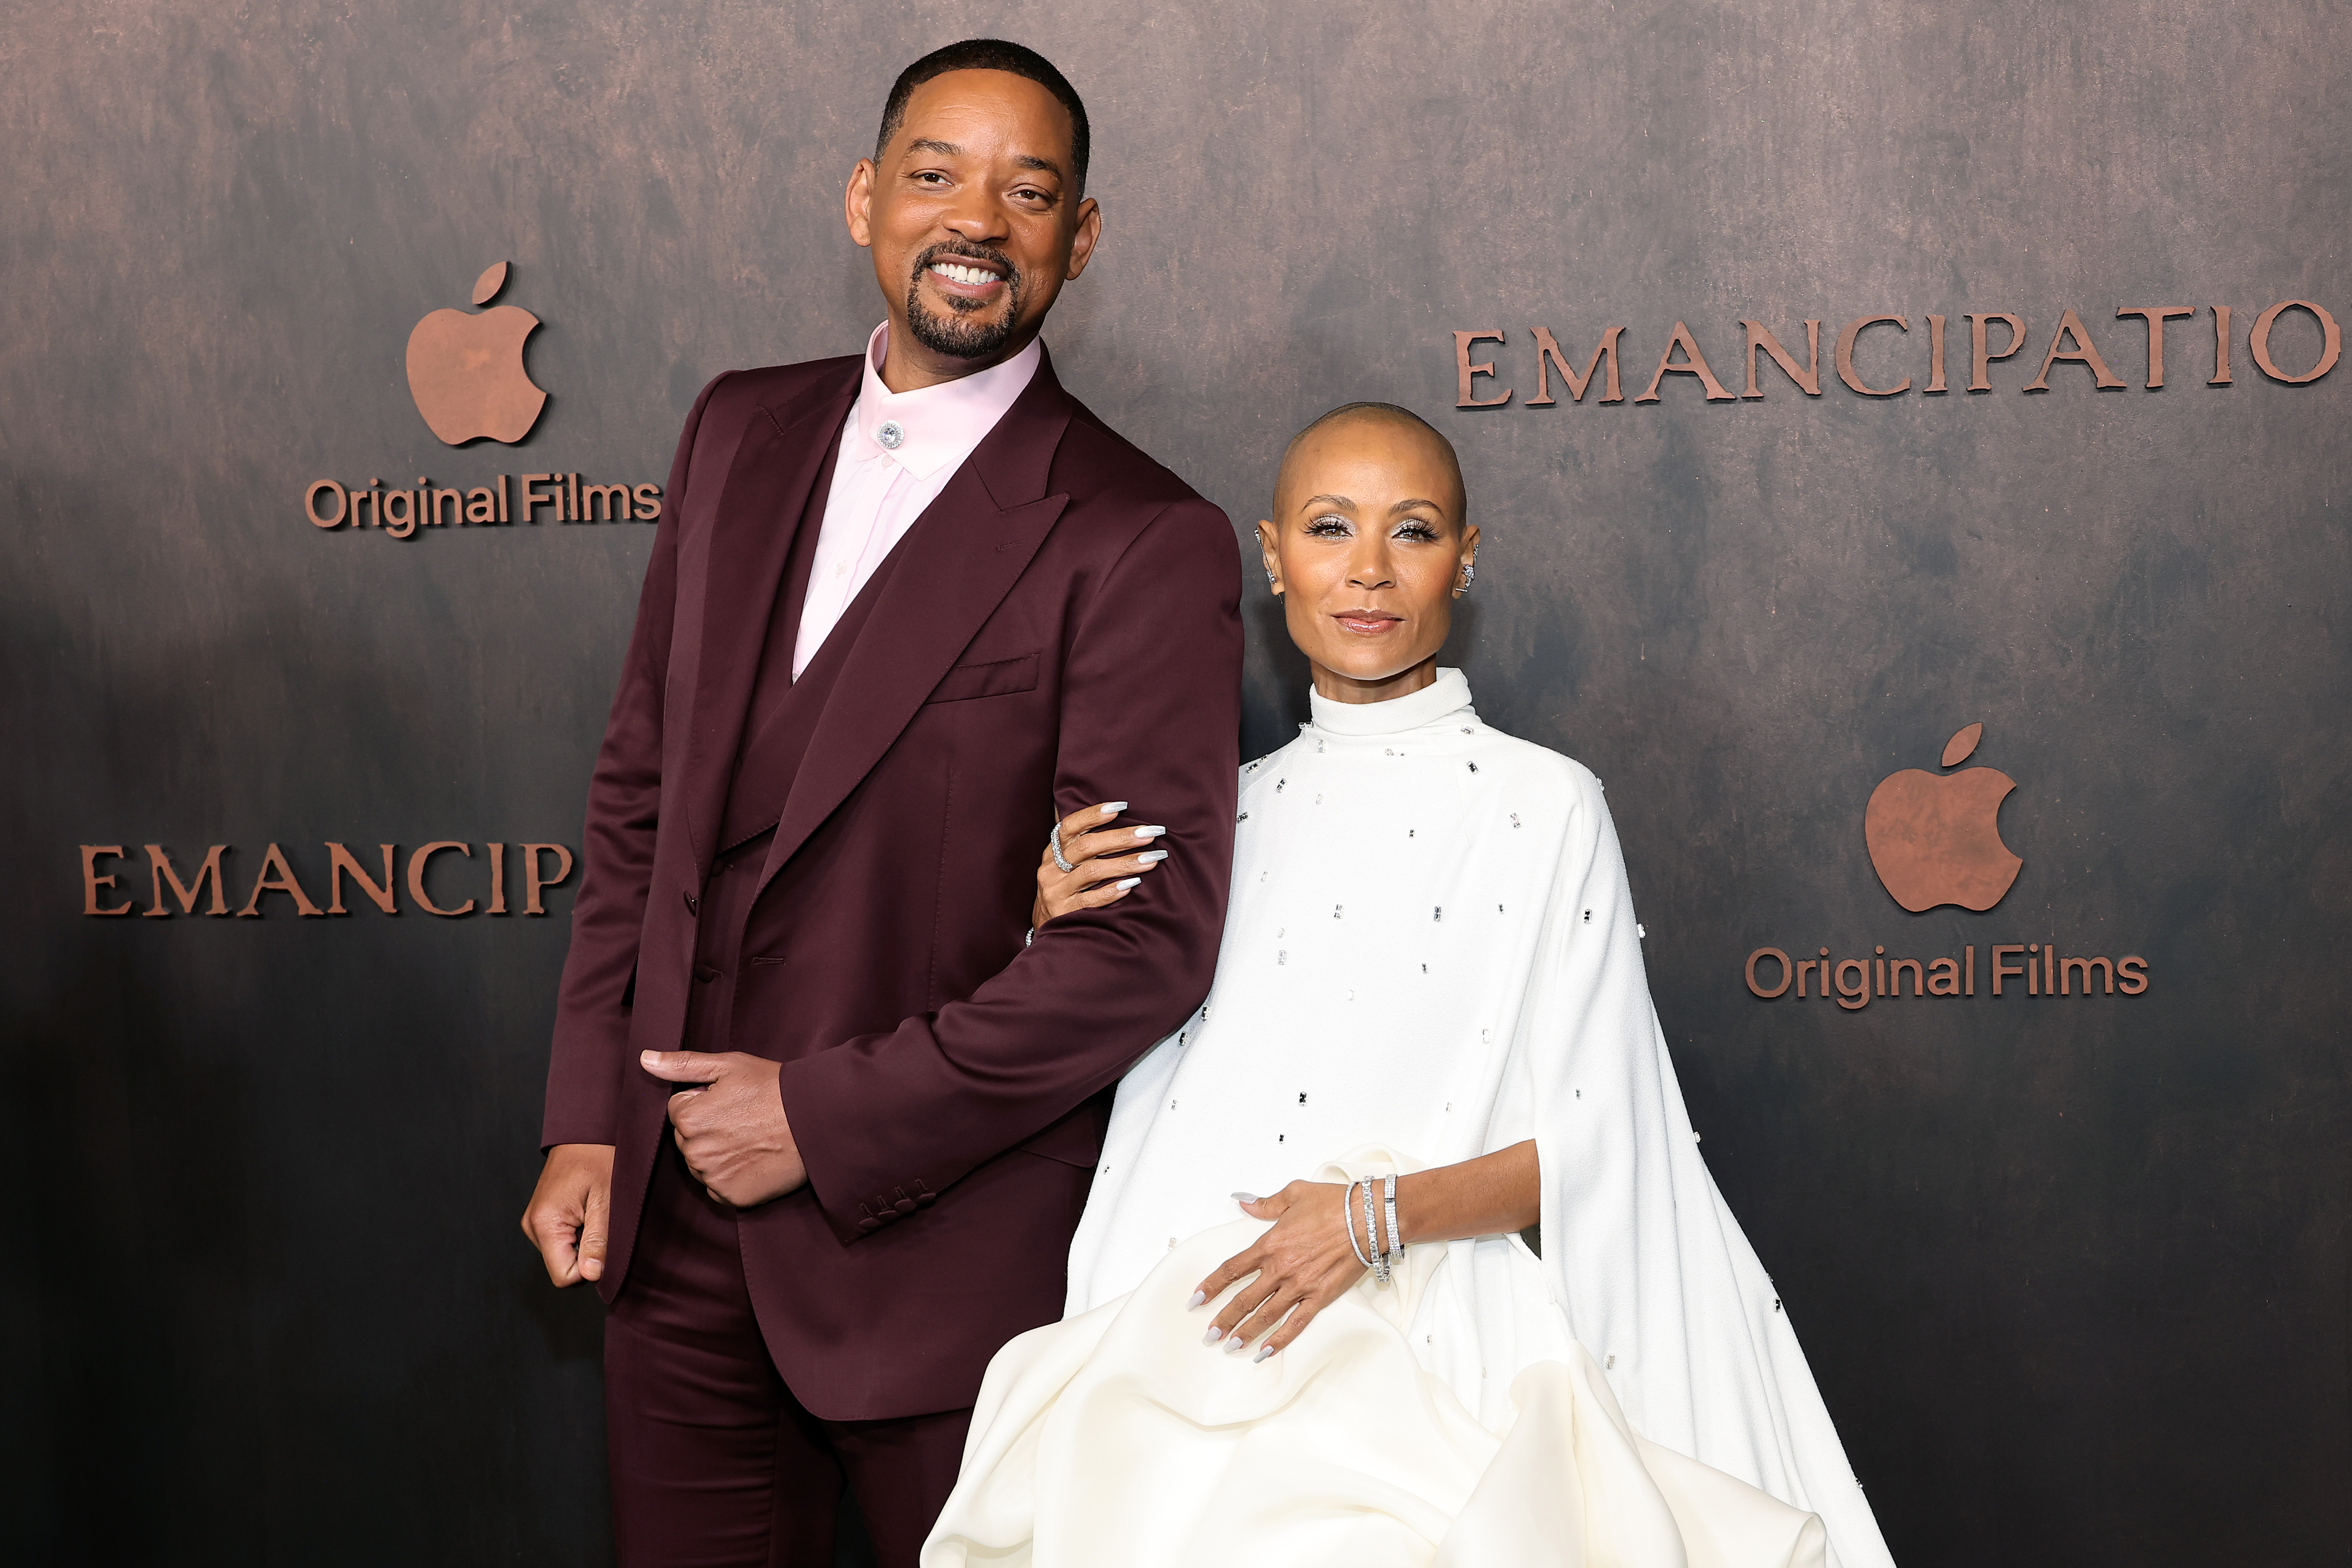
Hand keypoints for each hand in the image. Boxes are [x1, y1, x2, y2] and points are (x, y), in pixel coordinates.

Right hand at [520, 1142, 614, 1286]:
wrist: (587, 1129)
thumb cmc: (600, 1156)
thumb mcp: (607, 1200)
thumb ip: (599, 1241)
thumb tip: (592, 1275)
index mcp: (545, 1223)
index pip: (564, 1276)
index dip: (590, 1267)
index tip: (605, 1241)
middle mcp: (532, 1224)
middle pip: (563, 1265)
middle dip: (588, 1251)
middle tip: (602, 1219)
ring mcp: (535, 1220)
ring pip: (563, 1253)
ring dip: (584, 1239)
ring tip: (596, 1209)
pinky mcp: (542, 1215)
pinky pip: (562, 1239)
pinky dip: (579, 1230)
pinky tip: (588, 1207)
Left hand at [640, 1050, 807, 1206]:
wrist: (818, 1120)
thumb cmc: (774, 1087)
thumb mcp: (729, 1066)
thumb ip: (683, 1064)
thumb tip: (645, 1059)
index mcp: (689, 1118)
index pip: (679, 1110)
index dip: (705, 1102)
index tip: (733, 1100)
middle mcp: (695, 1153)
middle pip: (688, 1139)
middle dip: (708, 1129)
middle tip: (744, 1119)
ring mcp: (713, 1178)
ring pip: (702, 1164)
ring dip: (718, 1154)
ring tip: (751, 1139)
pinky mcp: (732, 1198)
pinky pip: (718, 1187)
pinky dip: (731, 1177)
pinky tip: (754, 1160)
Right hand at [1032, 800, 1167, 928]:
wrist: (1046, 927)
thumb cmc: (1066, 887)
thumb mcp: (1066, 863)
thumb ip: (1084, 844)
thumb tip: (1120, 816)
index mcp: (1053, 850)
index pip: (1070, 826)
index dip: (1093, 815)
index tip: (1121, 806)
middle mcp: (1051, 868)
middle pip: (1087, 847)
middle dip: (1121, 838)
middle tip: (1150, 834)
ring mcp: (1055, 891)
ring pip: (1092, 871)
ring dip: (1125, 863)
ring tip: (1151, 859)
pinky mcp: (1063, 913)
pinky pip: (1090, 900)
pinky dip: (1112, 891)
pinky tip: (1132, 884)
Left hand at [1190, 1181, 1365, 1359]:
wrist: (1369, 1218)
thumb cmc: (1333, 1203)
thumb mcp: (1294, 1193)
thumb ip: (1265, 1204)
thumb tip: (1242, 1202)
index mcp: (1270, 1244)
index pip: (1232, 1270)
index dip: (1211, 1286)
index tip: (1196, 1300)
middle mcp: (1281, 1269)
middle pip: (1244, 1300)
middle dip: (1224, 1319)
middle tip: (1208, 1335)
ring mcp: (1300, 1286)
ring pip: (1266, 1316)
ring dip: (1245, 1333)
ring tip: (1230, 1347)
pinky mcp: (1320, 1297)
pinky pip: (1296, 1323)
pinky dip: (1280, 1340)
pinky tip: (1266, 1352)